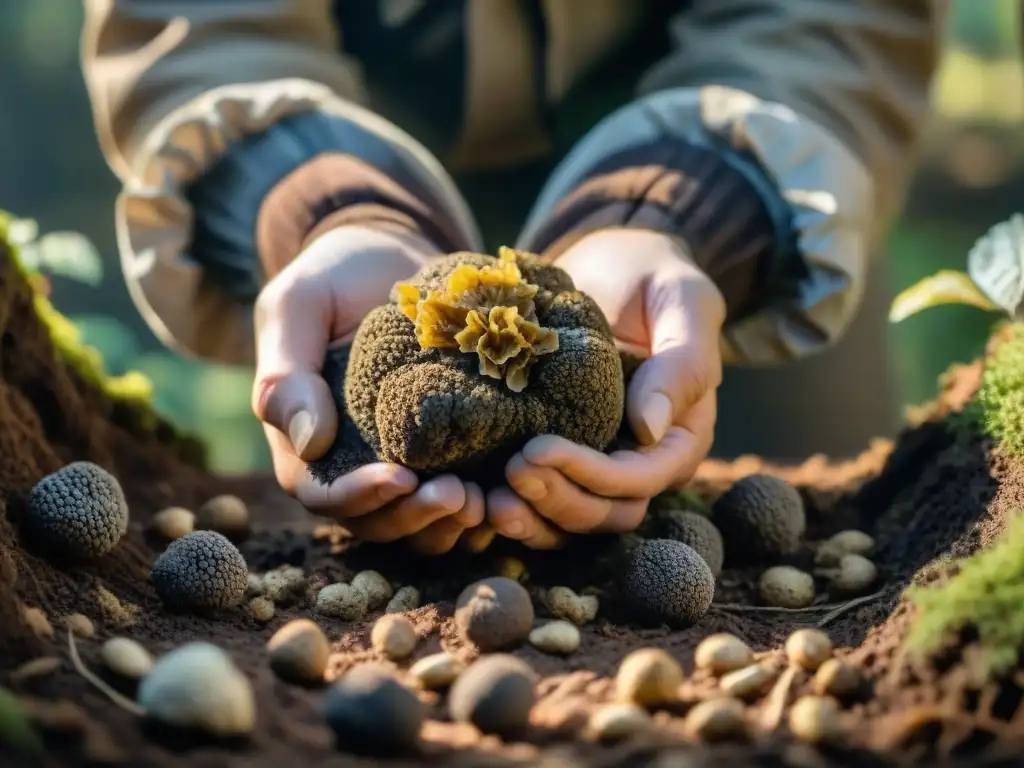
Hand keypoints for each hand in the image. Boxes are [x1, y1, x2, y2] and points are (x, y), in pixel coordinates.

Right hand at [252, 225, 483, 553]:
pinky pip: (461, 498)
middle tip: (459, 495)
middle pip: (377, 520)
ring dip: (451, 525)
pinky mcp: (449, 452)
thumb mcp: (297, 305)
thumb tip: (308, 444)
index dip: (359, 497)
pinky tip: (511, 492)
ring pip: (419, 523)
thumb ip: (286, 371)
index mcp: (307, 440)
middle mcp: (353, 463)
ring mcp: (403, 461)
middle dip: (415, 518)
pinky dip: (483, 506)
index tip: (401, 478)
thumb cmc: (335, 277)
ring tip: (488, 502)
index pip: (323, 493)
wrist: (392, 256)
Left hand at [486, 228, 724, 548]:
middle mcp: (641, 462)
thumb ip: (681, 364)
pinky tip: (478, 496)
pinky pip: (542, 501)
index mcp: (678, 437)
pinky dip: (516, 506)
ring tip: (488, 500)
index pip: (639, 480)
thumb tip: (650, 430)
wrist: (612, 265)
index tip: (536, 449)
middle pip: (605, 513)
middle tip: (509, 470)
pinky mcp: (560, 455)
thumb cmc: (655, 278)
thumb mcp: (683, 302)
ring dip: (533, 518)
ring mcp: (599, 463)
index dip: (590, 476)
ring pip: (572, 519)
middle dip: (557, 500)